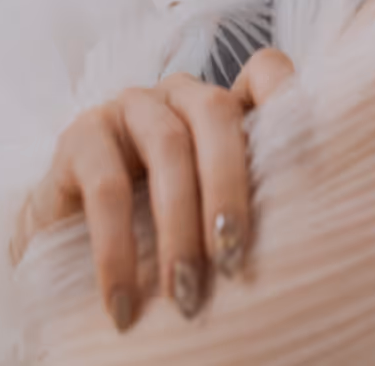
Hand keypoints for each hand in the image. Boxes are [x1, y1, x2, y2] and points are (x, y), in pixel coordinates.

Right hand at [9, 47, 294, 331]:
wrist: (65, 250)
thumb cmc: (155, 235)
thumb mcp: (208, 218)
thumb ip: (248, 205)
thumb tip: (309, 242)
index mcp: (221, 106)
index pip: (265, 72)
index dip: (289, 96)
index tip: (310, 152)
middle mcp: (178, 95)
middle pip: (217, 112)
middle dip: (230, 187)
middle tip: (233, 262)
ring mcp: (128, 107)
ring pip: (168, 144)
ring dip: (180, 224)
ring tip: (185, 294)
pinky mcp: (79, 136)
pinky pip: (106, 185)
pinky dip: (117, 249)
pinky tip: (123, 301)